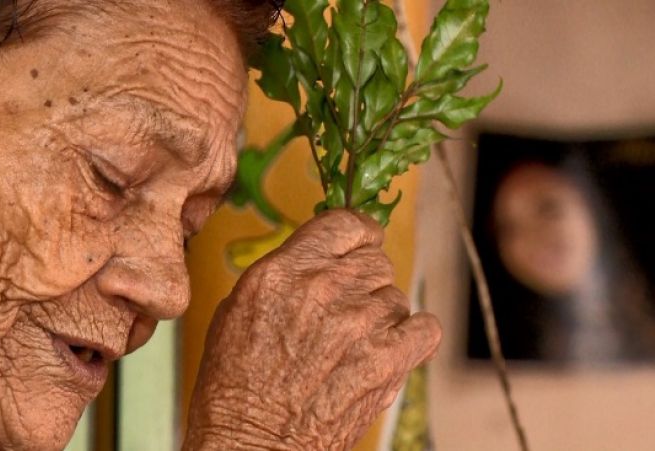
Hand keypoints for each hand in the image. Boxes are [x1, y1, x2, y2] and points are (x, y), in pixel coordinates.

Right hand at [184, 209, 441, 449]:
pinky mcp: (387, 361)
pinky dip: (413, 336)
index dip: (356, 235)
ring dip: (381, 315)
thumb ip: (282, 276)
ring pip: (396, 295)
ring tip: (354, 343)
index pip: (345, 223)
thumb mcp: (236, 309)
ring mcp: (360, 324)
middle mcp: (325, 288)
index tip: (358, 245)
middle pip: (375, 259)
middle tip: (347, 306)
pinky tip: (392, 348)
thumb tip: (316, 260)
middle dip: (363, 280)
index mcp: (284, 272)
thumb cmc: (235, 387)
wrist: (251, 444)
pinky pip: (425, 328)